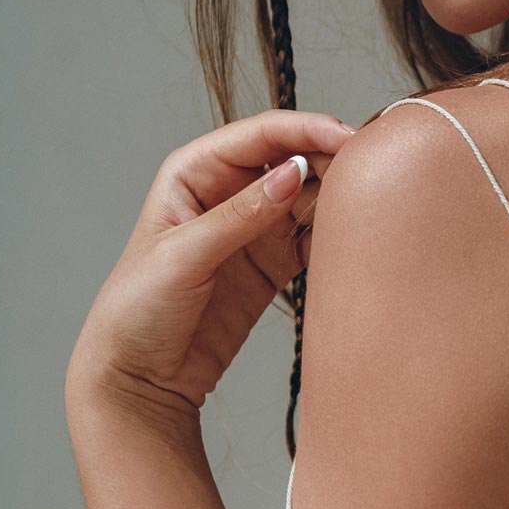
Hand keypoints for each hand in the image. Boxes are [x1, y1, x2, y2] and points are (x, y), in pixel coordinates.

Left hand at [67, 109, 357, 420]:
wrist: (140, 378)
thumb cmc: (138, 309)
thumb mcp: (184, 255)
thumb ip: (241, 214)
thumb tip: (294, 173)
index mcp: (195, 171)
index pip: (261, 135)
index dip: (307, 130)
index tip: (348, 138)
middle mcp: (227, 191)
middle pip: (293, 158)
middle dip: (331, 160)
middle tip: (370, 173)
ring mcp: (254, 228)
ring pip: (309, 197)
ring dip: (337, 198)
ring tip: (369, 205)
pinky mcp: (272, 264)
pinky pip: (313, 239)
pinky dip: (335, 237)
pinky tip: (354, 238)